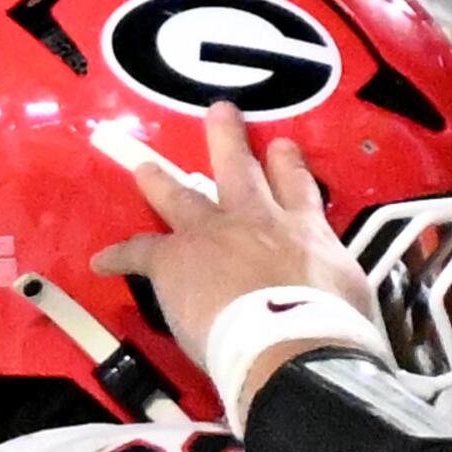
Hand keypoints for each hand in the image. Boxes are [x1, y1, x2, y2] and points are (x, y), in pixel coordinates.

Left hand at [92, 103, 373, 400]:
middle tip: (219, 111)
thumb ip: (334, 282)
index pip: (298, 185)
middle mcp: (258, 218)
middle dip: (228, 138)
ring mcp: (213, 233)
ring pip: (181, 195)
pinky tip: (101, 260)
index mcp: (306, 230)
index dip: (287, 164)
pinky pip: (141, 251)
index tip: (280, 147)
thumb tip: (336, 296)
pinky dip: (120, 255)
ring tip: (145, 165)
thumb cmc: (333, 325)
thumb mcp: (350, 291)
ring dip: (160, 178)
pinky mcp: (175, 259)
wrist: (290, 340)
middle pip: (239, 168)